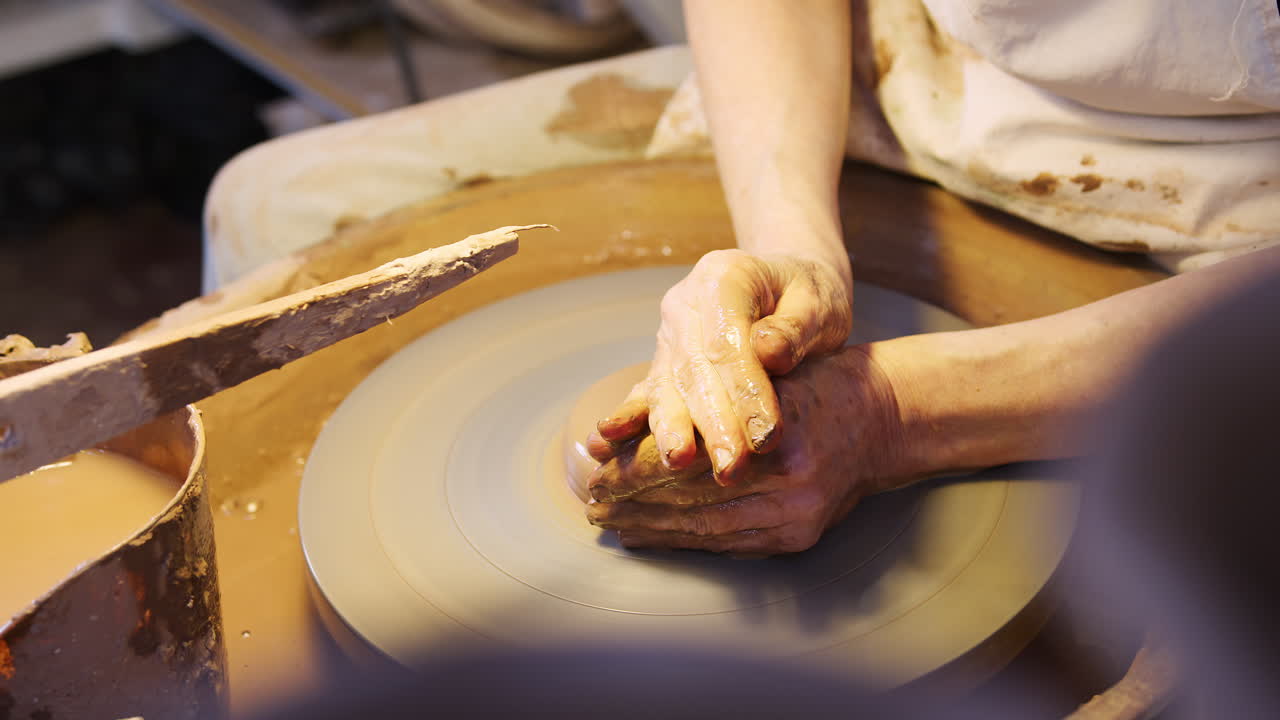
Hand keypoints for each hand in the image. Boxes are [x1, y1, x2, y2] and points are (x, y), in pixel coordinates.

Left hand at [585, 346, 905, 554]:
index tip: (599, 471)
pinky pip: (729, 546)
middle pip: (692, 502)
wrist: (884, 418)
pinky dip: (685, 541)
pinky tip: (652, 536)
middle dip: (634, 505)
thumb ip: (704, 402)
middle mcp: (791, 486)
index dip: (638, 469)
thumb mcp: (762, 374)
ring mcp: (798, 520)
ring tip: (611, 523)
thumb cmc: (817, 383)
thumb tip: (623, 427)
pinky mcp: (798, 538)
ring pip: (706, 531)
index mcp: (779, 436)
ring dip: (653, 529)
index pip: (691, 460)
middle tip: (592, 505)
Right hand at [594, 249, 851, 485]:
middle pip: (694, 367)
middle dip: (711, 422)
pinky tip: (606, 440)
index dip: (744, 391)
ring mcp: (669, 333)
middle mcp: (686, 302)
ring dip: (673, 429)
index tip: (766, 435)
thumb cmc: (809, 298)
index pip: (728, 341)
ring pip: (666, 385)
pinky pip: (648, 392)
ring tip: (679, 464)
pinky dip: (631, 419)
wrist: (788, 290)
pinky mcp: (663, 361)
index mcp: (724, 276)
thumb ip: (796, 327)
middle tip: (730, 467)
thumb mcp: (819, 301)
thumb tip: (767, 352)